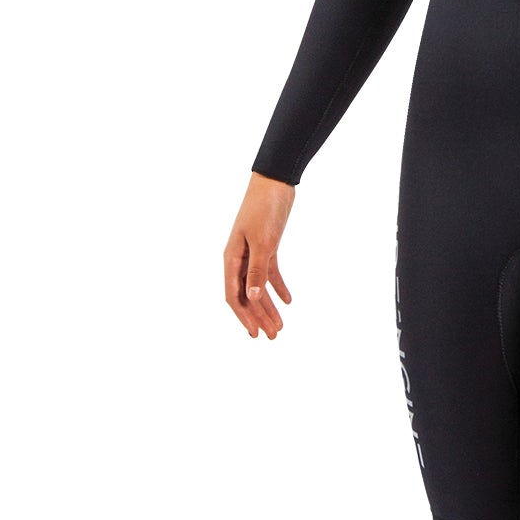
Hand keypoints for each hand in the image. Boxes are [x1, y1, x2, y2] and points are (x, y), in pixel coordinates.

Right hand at [225, 173, 296, 337]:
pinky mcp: (267, 247)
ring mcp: (252, 253)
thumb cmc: (264, 209)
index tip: (255, 334)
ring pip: (259, 287)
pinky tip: (288, 301)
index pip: (234, 295)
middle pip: (247, 295)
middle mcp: (239, 259)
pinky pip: (269, 273)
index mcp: (231, 258)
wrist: (275, 182)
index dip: (244, 317)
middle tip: (273, 336)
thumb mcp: (263, 242)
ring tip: (280, 326)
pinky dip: (277, 287)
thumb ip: (257, 271)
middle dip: (259, 317)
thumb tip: (251, 299)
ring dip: (268, 306)